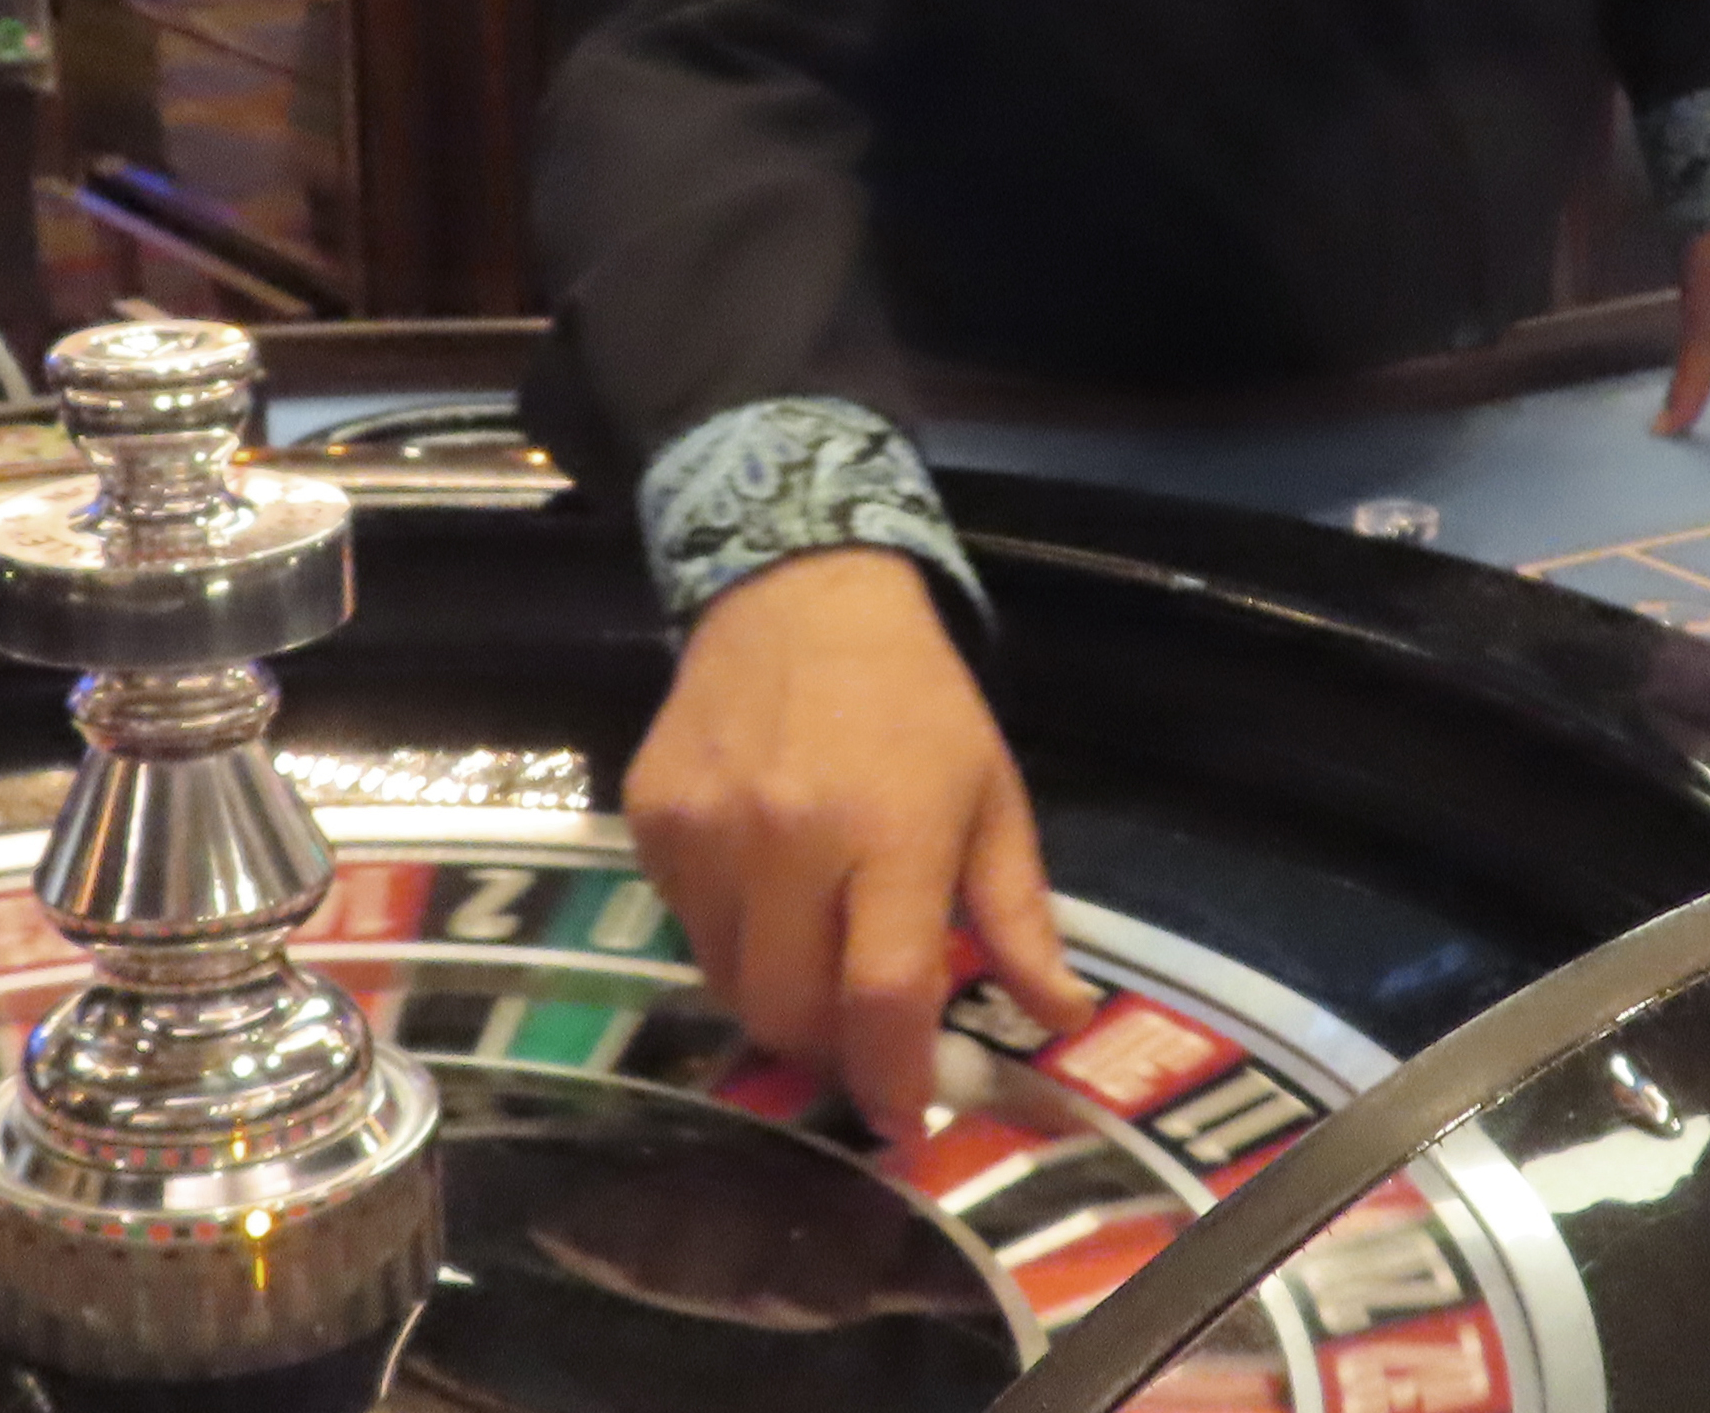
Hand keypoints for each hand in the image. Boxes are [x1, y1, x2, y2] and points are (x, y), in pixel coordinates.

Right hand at [625, 549, 1094, 1136]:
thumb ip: (1020, 917)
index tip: (905, 1119)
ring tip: (814, 955)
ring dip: (775, 997)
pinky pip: (684, 922)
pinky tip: (764, 889)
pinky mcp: (648, 817)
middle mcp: (785, 838)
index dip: (891, 1078)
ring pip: (726, 982)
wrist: (796, 590)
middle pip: (787, 1011)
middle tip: (861, 1038)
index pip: (880, 995)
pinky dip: (727, 936)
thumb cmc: (915, 701)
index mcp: (889, 832)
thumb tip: (1061, 1019)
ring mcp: (704, 829)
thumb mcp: (993, 797)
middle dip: (829, 1051)